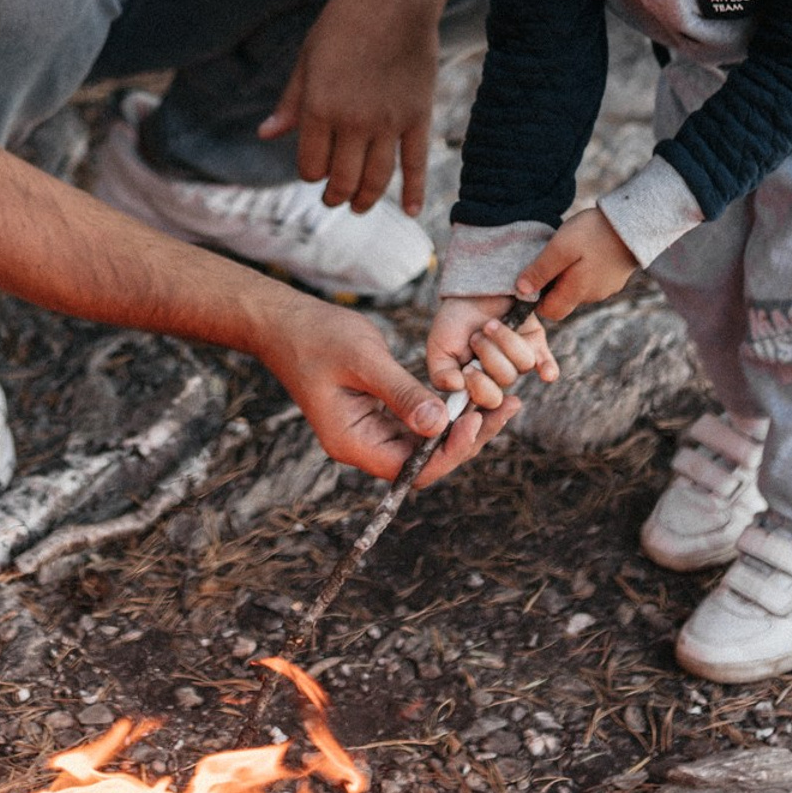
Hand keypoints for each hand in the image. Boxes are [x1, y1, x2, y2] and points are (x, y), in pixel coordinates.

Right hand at [256, 291, 516, 488]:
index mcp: (352, 442)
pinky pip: (418, 424)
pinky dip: (445, 412)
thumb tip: (438, 425)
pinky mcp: (377, 414)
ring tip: (502, 403)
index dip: (448, 452)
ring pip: (425, 444)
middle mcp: (362, 445)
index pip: (411, 469)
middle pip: (424, 462)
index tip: (475, 420)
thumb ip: (401, 394)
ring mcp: (370, 431)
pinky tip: (470, 395)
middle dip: (467, 440)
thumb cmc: (318, 337)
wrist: (285, 323)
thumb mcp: (364, 360)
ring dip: (462, 427)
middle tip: (506, 409)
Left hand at [257, 0, 443, 216]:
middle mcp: (354, 122)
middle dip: (335, 194)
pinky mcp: (418, 116)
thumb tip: (266, 134)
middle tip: (333, 198)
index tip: (313, 169)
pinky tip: (412, 211)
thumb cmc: (344, 22)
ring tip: (359, 206)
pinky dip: (414, 191)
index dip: (309, 173)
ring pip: (377, 179)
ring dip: (366, 199)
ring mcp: (389, 122)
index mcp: (319, 108)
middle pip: (343, 179)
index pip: (311, 165)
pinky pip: (417, 163)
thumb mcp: (307, 58)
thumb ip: (291, 102)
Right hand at [427, 295, 559, 408]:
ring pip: (523, 364)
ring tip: (490, 325)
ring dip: (504, 340)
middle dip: (489, 355)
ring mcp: (519, 362)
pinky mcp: (535, 345)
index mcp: (478, 384)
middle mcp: (500, 377)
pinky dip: (547, 369)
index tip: (467, 369)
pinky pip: (547, 364)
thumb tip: (458, 389)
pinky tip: (546, 374)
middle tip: (476, 337)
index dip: (480, 388)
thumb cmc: (453, 321)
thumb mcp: (438, 348)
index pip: (487, 401)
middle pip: (505, 380)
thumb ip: (441, 374)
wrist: (471, 290)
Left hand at [523, 208, 637, 322]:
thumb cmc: (594, 233)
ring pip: (577, 289)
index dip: (536, 299)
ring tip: (569, 250)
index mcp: (577, 292)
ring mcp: (606, 288)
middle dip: (552, 284)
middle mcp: (592, 296)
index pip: (549, 312)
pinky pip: (591, 280)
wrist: (634, 222)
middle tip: (551, 257)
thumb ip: (541, 270)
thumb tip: (521, 290)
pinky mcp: (614, 278)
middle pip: (563, 300)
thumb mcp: (561, 248)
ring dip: (568, 275)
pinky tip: (585, 250)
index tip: (534, 276)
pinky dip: (583, 269)